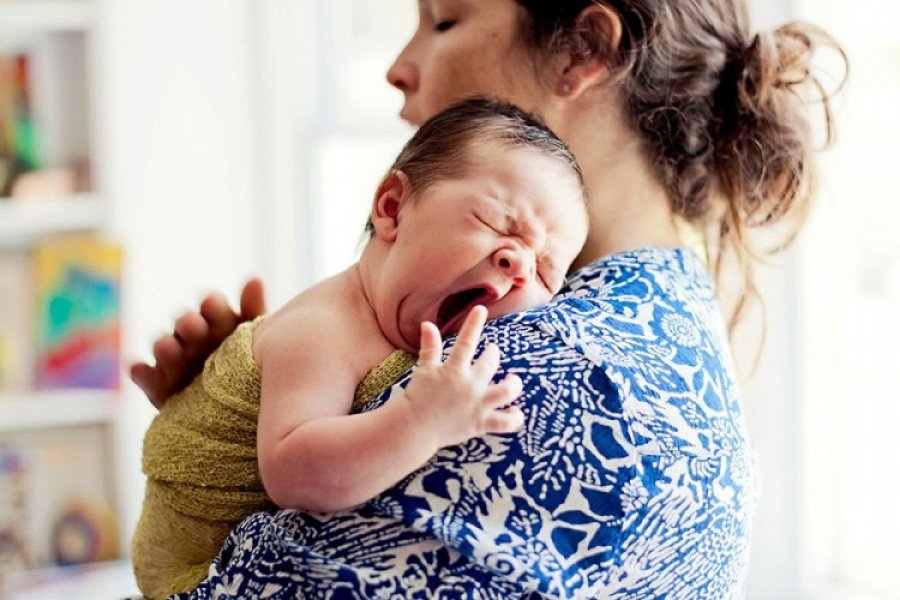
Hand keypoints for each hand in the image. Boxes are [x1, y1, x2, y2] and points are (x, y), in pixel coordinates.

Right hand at [130, 278, 267, 408]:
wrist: (240, 409)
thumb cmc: (251, 364)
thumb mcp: (258, 338)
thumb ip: (254, 311)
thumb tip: (254, 279)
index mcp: (219, 322)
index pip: (213, 307)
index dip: (212, 306)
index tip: (213, 306)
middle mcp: (192, 337)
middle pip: (185, 324)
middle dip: (188, 324)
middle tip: (194, 327)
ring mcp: (173, 360)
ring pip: (163, 347)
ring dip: (164, 346)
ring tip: (170, 349)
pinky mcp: (159, 385)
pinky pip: (145, 377)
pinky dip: (141, 373)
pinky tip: (140, 370)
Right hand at [403, 305, 524, 449]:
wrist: (414, 428)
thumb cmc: (417, 397)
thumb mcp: (424, 369)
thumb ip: (430, 347)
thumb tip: (428, 324)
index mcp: (453, 370)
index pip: (466, 341)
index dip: (473, 323)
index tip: (480, 309)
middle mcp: (469, 385)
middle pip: (490, 363)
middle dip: (493, 354)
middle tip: (492, 351)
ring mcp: (477, 405)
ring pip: (506, 391)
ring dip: (513, 383)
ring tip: (512, 380)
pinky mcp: (481, 423)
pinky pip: (505, 422)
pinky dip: (514, 417)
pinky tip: (516, 411)